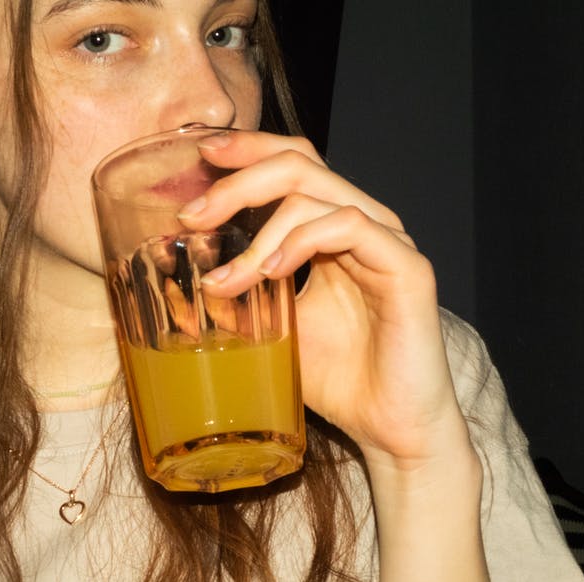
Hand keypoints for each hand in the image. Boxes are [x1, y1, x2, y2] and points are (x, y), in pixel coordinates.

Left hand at [179, 128, 498, 581]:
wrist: (389, 429)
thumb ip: (237, 296)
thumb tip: (176, 283)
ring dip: (258, 231)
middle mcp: (363, 224)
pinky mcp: (407, 267)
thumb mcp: (269, 329)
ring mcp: (388, 242)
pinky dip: (301, 241)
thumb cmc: (337, 380)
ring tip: (224, 277)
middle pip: (300, 163)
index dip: (248, 150)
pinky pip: (348, 226)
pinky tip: (269, 271)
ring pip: (317, 194)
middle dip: (238, 182)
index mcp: (331, 230)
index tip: (200, 156)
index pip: (292, 163)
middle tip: (193, 215)